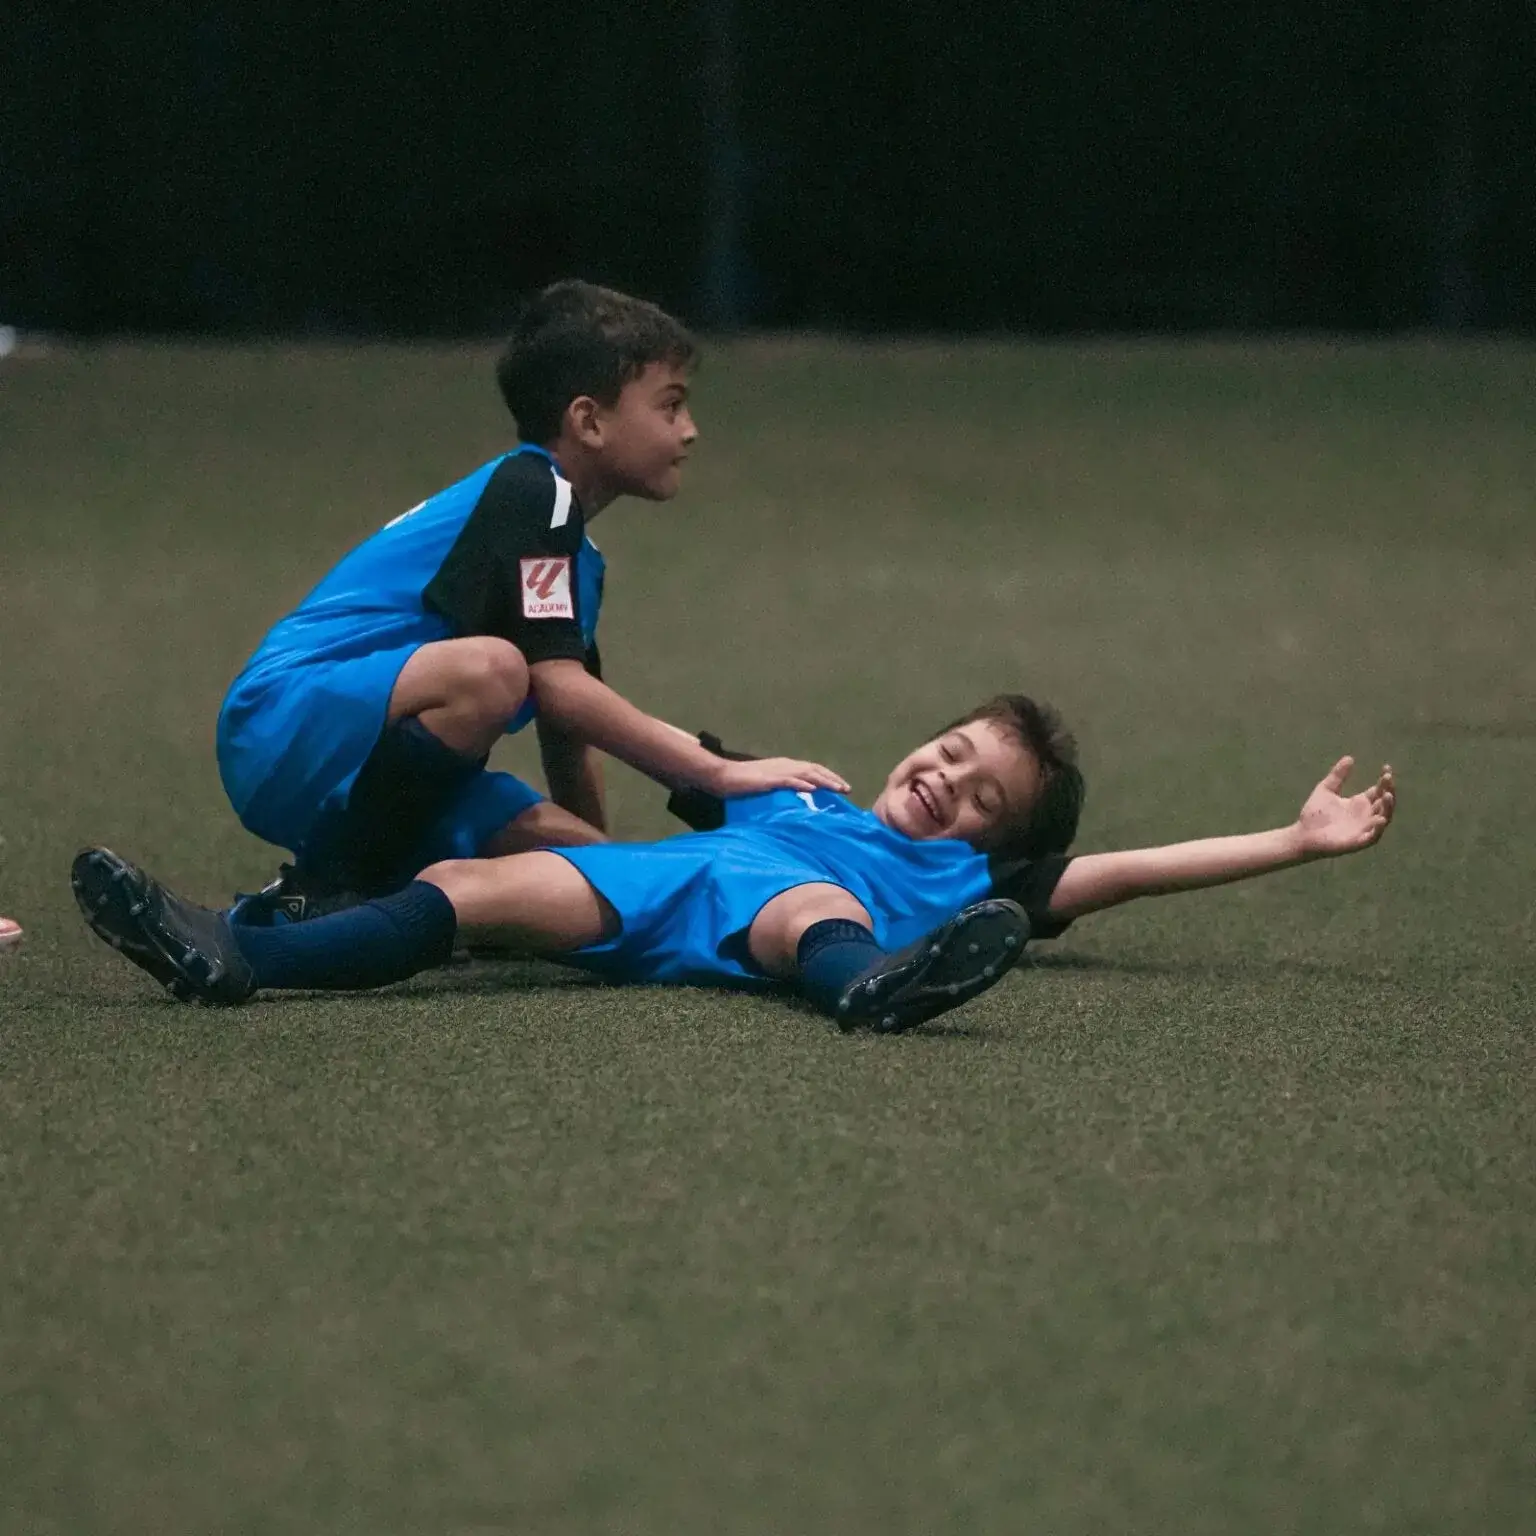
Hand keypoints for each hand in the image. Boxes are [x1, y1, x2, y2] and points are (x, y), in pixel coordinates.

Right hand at [711, 756, 850, 796]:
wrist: (723, 776)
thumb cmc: (742, 783)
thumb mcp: (767, 783)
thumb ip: (782, 787)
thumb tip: (795, 796)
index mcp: (785, 765)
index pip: (813, 769)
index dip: (829, 776)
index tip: (842, 786)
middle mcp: (785, 765)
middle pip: (815, 769)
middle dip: (833, 779)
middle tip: (847, 789)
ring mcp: (778, 771)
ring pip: (807, 774)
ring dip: (824, 781)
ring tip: (838, 789)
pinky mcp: (768, 779)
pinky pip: (789, 781)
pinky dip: (802, 784)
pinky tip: (812, 789)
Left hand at [1296, 757, 1395, 858]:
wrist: (1302, 834)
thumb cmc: (1314, 814)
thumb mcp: (1326, 789)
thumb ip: (1337, 775)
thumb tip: (1349, 757)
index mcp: (1360, 803)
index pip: (1379, 790)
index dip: (1385, 781)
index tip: (1386, 768)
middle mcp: (1366, 815)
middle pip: (1384, 803)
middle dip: (1389, 790)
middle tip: (1388, 778)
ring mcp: (1363, 829)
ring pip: (1383, 818)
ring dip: (1388, 808)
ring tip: (1388, 795)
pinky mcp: (1358, 841)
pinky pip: (1373, 836)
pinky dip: (1378, 828)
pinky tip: (1380, 818)